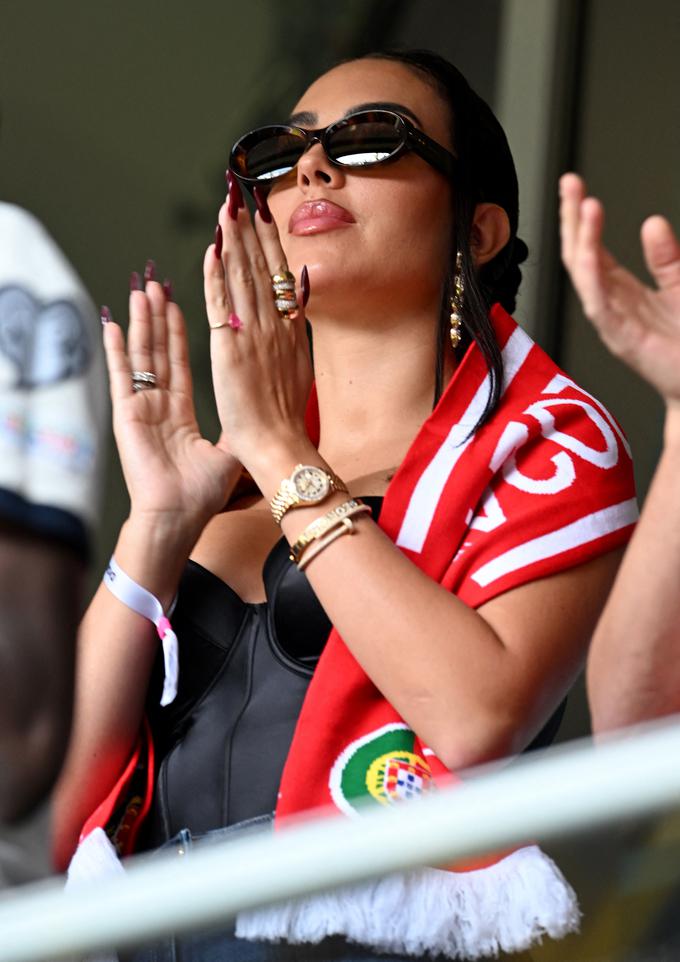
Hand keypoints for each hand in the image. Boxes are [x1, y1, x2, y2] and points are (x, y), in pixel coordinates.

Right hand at [102, 279, 239, 535]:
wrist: (178, 515)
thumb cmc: (201, 494)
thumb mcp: (227, 453)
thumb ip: (237, 428)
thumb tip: (259, 417)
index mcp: (181, 413)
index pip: (179, 363)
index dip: (178, 333)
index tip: (178, 303)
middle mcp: (159, 405)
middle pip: (158, 351)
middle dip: (158, 317)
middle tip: (156, 284)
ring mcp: (141, 408)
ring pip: (141, 356)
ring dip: (141, 323)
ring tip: (140, 291)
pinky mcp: (127, 414)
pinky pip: (121, 375)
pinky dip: (116, 350)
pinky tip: (113, 324)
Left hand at [202, 178, 313, 487]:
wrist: (280, 442)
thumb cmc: (287, 415)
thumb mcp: (301, 363)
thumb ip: (299, 324)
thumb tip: (304, 288)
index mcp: (289, 329)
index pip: (278, 274)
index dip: (269, 239)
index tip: (261, 210)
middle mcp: (274, 325)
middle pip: (261, 266)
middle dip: (249, 227)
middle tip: (239, 192)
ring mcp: (253, 335)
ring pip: (242, 278)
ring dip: (233, 240)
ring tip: (226, 207)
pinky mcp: (230, 348)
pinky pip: (221, 304)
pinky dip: (216, 276)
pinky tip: (212, 250)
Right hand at [560, 173, 679, 404]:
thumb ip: (666, 258)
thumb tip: (651, 222)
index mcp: (621, 290)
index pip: (591, 247)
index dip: (582, 216)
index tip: (576, 186)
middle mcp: (609, 303)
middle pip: (579, 254)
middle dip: (572, 218)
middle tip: (569, 183)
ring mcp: (610, 320)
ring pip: (583, 275)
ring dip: (581, 239)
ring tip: (584, 205)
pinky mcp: (619, 337)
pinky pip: (597, 303)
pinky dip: (590, 277)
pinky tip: (588, 252)